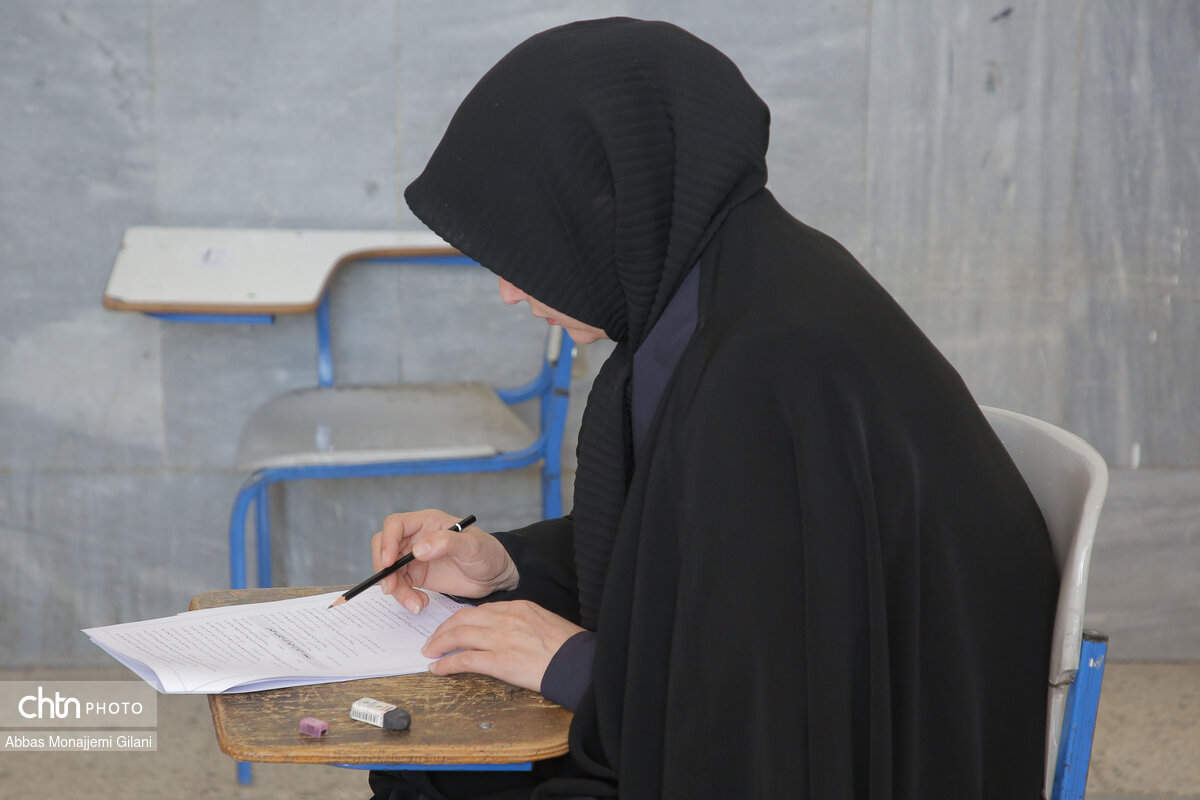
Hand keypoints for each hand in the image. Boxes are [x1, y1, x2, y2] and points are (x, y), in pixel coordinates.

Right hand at [371, 509, 518, 614]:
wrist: (495, 575)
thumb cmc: (487, 552)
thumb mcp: (471, 545)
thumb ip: (446, 543)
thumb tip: (418, 549)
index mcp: (427, 522)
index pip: (395, 525)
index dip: (387, 541)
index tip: (389, 562)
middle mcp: (416, 538)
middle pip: (384, 547)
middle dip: (383, 568)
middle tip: (391, 588)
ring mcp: (414, 558)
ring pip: (389, 570)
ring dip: (396, 589)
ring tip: (416, 603)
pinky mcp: (416, 576)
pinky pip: (399, 586)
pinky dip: (404, 597)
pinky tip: (420, 604)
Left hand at [422, 601, 585, 691]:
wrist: (579, 663)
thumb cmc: (568, 647)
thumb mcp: (544, 623)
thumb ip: (521, 623)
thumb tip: (504, 634)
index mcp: (518, 607)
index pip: (480, 610)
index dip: (461, 620)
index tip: (452, 628)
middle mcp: (507, 618)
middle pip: (463, 618)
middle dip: (443, 629)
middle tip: (432, 640)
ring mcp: (502, 638)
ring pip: (459, 635)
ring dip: (439, 644)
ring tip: (430, 653)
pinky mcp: (500, 661)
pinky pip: (464, 659)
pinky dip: (447, 663)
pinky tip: (438, 669)